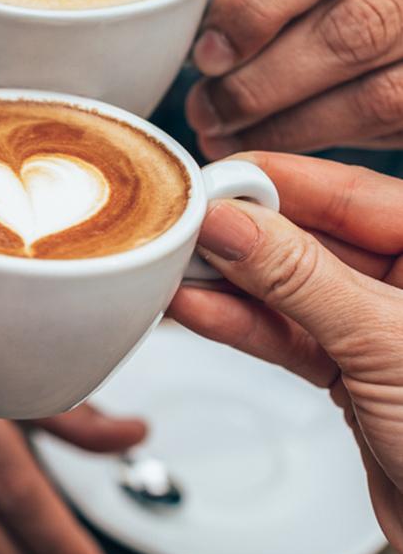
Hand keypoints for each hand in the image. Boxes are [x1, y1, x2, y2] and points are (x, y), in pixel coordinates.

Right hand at [168, 152, 402, 548]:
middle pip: (311, 235)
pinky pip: (286, 333)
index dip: (274, 184)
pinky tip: (194, 308)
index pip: (350, 192)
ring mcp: (380, 326)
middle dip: (241, 233)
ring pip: (289, 287)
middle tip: (179, 227)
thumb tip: (233, 223)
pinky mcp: (353, 370)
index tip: (211, 183)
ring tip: (171, 268)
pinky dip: (239, 324)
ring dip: (227, 282)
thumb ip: (301, 278)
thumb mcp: (384, 341)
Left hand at [188, 0, 402, 155]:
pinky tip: (277, 143)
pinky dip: (323, 142)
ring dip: (285, 126)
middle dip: (260, 82)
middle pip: (353, 30)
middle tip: (204, 107)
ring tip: (225, 134)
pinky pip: (389, 129)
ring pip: (377, 98)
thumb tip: (210, 40)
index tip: (207, 52)